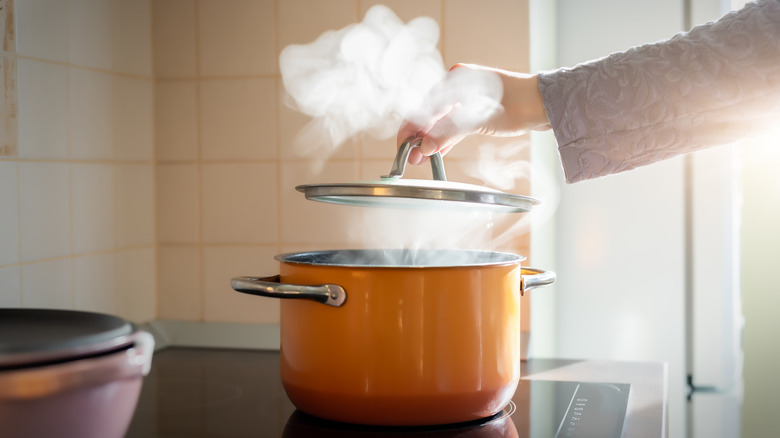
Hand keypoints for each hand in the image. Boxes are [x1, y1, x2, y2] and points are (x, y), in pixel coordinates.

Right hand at [397, 64, 549, 164]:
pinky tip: (435, 152)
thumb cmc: (518, 104)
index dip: (411, 128)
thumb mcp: (479, 120)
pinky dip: (444, 138)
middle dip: (419, 137)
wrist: (546, 104)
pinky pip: (453, 125)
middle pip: (430, 114)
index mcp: (456, 79)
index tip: (403, 146)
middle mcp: (458, 86)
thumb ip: (448, 133)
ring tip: (420, 159)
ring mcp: (467, 98)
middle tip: (410, 158)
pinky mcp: (476, 110)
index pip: (424, 106)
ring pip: (440, 121)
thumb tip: (424, 147)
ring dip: (430, 140)